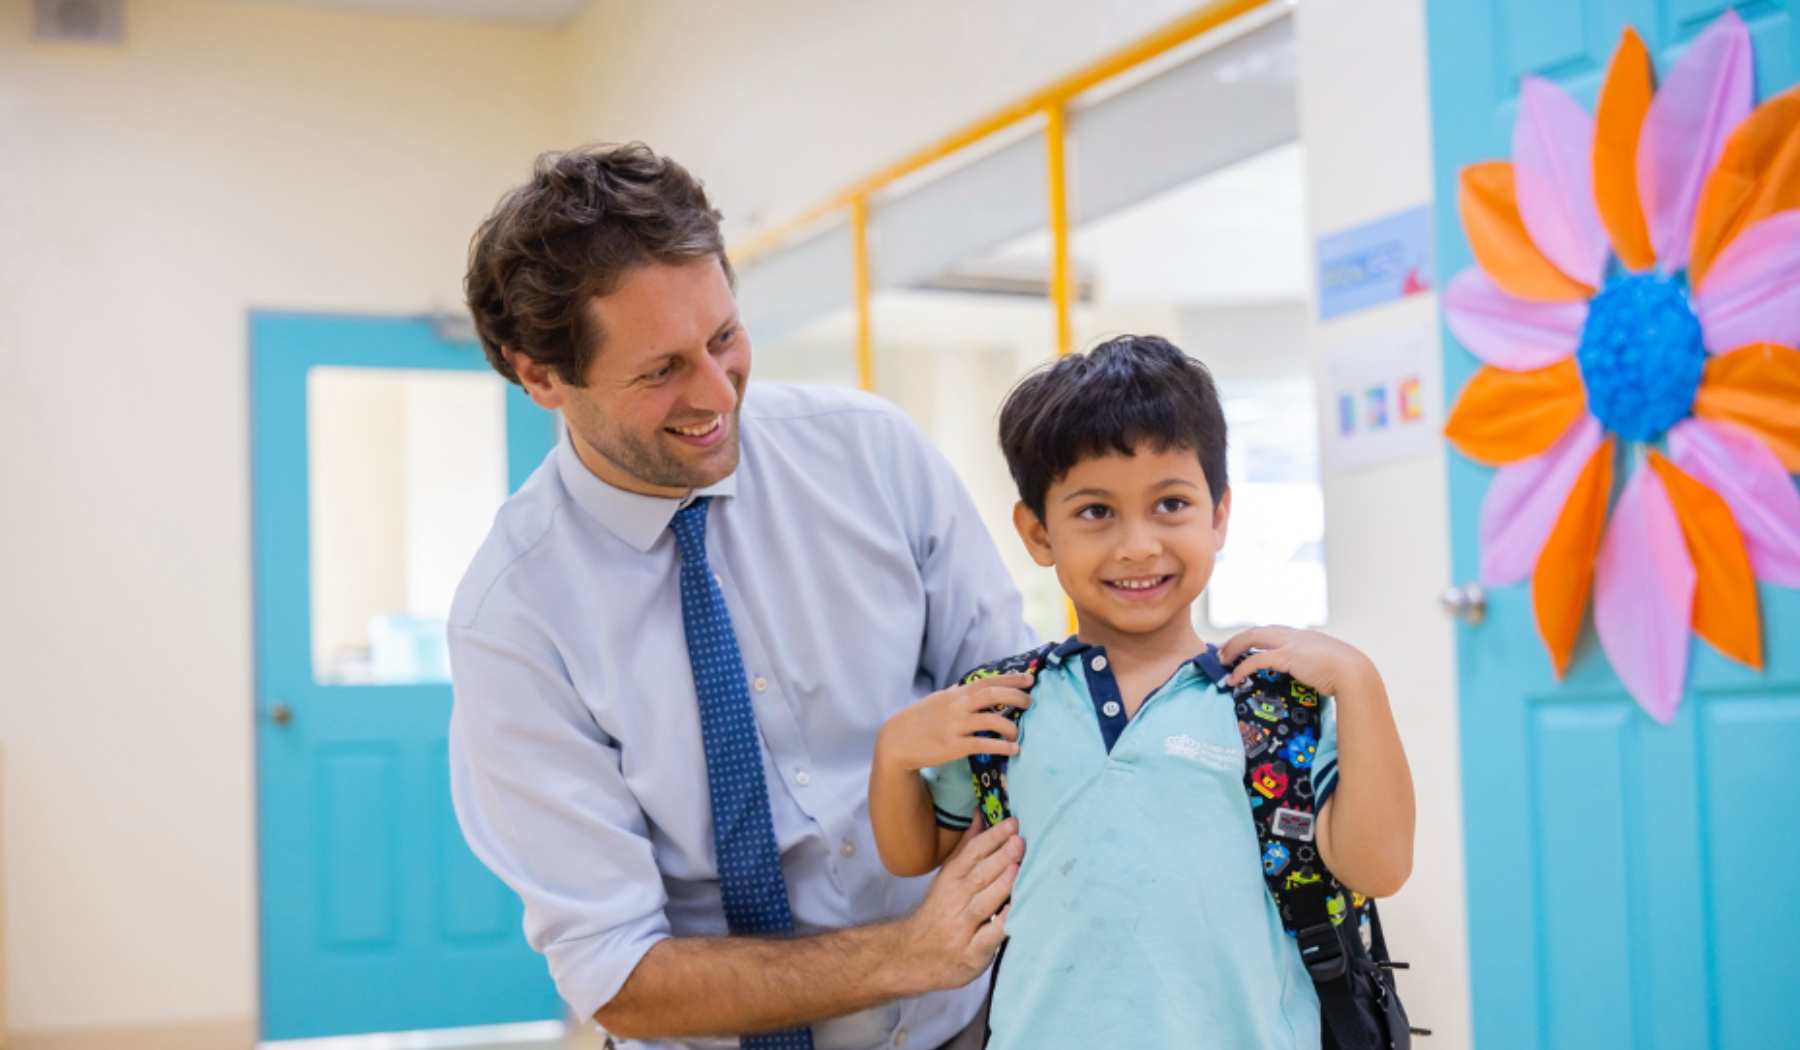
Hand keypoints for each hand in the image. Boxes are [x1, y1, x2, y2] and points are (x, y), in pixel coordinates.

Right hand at [876, 673, 1032, 772]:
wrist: (896, 740)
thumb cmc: (919, 720)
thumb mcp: (938, 700)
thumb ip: (958, 693)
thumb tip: (974, 685)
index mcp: (955, 694)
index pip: (988, 681)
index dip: (1010, 679)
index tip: (1030, 678)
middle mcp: (957, 706)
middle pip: (993, 696)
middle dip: (1016, 696)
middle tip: (1030, 702)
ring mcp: (955, 726)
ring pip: (991, 721)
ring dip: (1010, 726)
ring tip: (1018, 732)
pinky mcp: (953, 746)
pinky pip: (983, 744)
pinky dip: (1001, 746)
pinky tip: (1013, 749)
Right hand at [896, 819, 1021, 992]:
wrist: (913, 954)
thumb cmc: (940, 910)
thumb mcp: (948, 877)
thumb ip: (967, 847)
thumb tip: (981, 815)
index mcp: (951, 879)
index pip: (972, 854)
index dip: (992, 837)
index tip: (1012, 823)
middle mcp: (955, 901)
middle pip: (979, 875)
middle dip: (1000, 857)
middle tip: (1019, 841)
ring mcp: (963, 928)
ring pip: (984, 903)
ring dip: (1001, 885)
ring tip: (1017, 867)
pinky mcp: (973, 953)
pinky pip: (989, 937)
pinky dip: (1001, 924)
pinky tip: (1015, 911)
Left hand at [1220, 626, 1376, 697]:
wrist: (1355, 673)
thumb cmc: (1347, 674)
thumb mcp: (1329, 666)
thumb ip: (1316, 666)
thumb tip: (1313, 679)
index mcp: (1304, 636)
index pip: (1272, 631)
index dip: (1254, 638)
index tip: (1242, 646)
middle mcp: (1294, 635)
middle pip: (1257, 630)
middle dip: (1237, 640)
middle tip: (1222, 652)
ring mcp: (1290, 643)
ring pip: (1252, 638)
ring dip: (1233, 648)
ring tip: (1221, 662)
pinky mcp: (1287, 656)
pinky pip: (1256, 659)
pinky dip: (1241, 667)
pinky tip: (1233, 678)